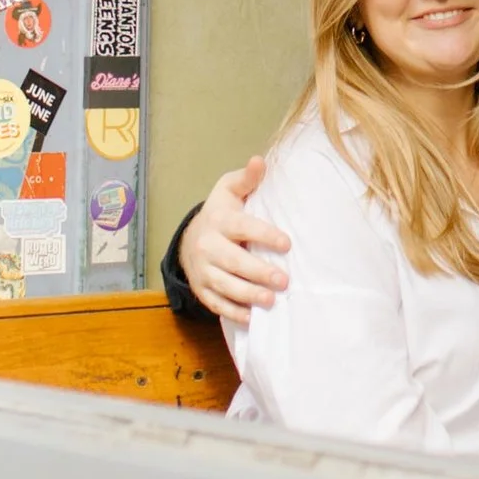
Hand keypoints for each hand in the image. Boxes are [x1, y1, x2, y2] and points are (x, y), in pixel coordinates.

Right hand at [184, 158, 290, 318]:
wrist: (191, 237)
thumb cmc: (222, 211)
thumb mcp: (230, 189)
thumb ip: (248, 178)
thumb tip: (259, 160)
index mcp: (219, 220)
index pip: (243, 227)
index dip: (265, 235)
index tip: (287, 244)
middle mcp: (208, 246)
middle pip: (234, 261)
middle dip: (259, 272)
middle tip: (284, 280)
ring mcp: (203, 270)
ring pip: (225, 285)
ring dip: (248, 295)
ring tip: (271, 301)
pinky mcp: (202, 289)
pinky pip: (216, 304)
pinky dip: (234, 312)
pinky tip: (252, 318)